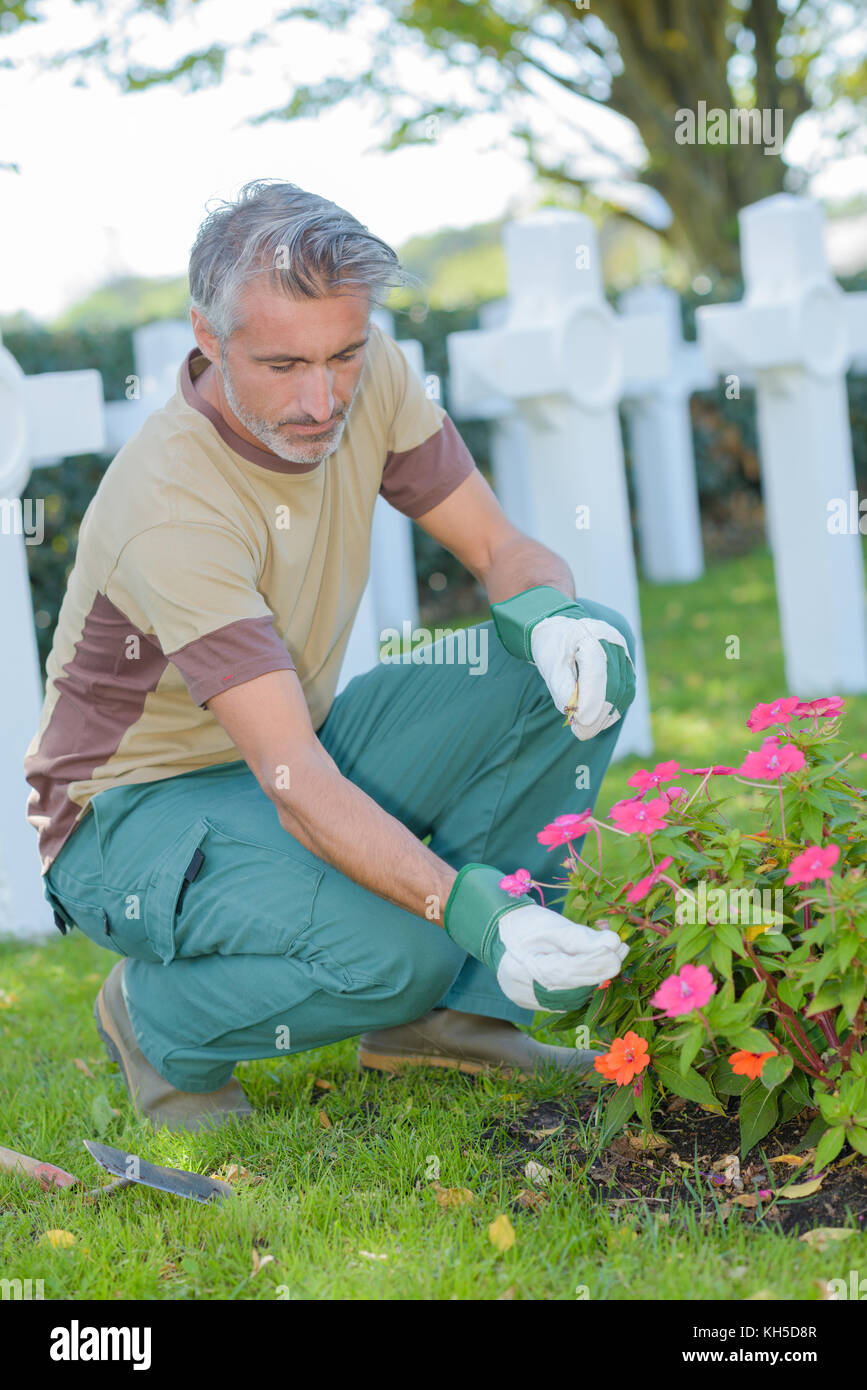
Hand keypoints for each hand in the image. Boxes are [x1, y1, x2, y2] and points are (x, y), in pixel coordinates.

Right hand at [443, 862, 628, 1012]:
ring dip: (595, 978)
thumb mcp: (553, 924)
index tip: (616, 951)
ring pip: (571, 997)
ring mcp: (527, 1000)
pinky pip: (565, 998)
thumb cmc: (526, 923)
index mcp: (520, 967)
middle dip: (598, 970)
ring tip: (612, 957)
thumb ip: (582, 937)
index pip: (564, 971)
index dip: (593, 963)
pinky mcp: (534, 1002)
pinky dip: (582, 984)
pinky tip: (596, 969)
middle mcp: (522, 990)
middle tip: (621, 951)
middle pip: (570, 988)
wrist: (499, 931)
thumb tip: (614, 944)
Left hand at [530, 614, 635, 740]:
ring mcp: (623, 653)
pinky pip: (626, 692)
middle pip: (614, 683)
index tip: (580, 722)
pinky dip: (613, 710)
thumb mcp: (549, 666)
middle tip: (581, 733)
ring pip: (624, 690)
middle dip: (599, 713)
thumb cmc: (553, 649)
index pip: (596, 670)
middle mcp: (612, 642)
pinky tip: (597, 721)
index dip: (591, 699)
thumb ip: (561, 688)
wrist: (562, 632)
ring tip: (586, 729)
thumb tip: (576, 714)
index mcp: (588, 635)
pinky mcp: (627, 666)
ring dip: (607, 715)